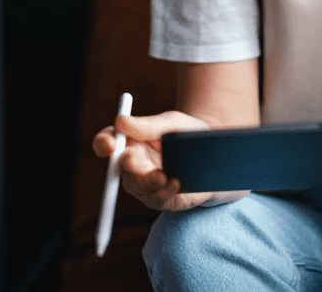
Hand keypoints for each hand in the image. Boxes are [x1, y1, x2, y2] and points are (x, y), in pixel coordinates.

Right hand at [91, 111, 246, 211]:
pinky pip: (156, 199)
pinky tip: (175, 182)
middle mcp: (134, 165)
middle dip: (126, 165)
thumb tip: (120, 121)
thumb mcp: (172, 123)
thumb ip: (147, 124)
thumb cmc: (191, 134)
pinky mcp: (162, 200)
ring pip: (136, 187)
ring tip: (163, 175)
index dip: (102, 143)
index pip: (106, 142)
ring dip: (146, 181)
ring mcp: (146, 185)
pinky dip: (163, 191)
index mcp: (131, 141)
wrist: (219, 156)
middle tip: (134, 160)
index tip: (109, 144)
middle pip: (119, 168)